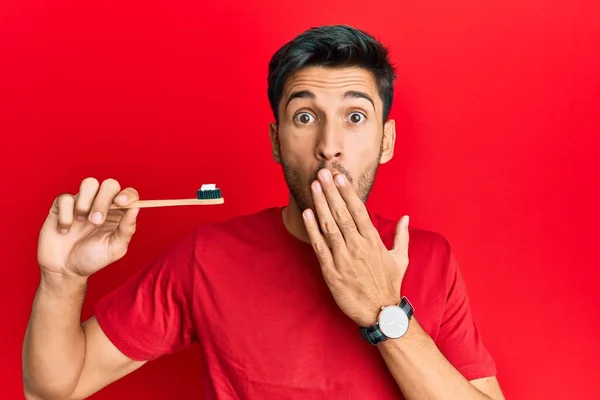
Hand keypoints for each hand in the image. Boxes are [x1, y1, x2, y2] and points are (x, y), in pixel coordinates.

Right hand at [37, 177, 139, 278]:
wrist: (64, 270)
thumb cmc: (93, 259)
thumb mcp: (115, 248)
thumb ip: (126, 229)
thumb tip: (136, 208)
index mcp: (119, 214)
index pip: (129, 194)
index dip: (128, 194)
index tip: (121, 202)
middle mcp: (102, 204)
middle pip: (110, 184)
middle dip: (103, 200)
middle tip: (96, 221)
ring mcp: (83, 202)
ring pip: (89, 183)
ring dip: (86, 202)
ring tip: (81, 222)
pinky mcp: (62, 206)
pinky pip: (65, 198)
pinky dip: (66, 215)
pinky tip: (64, 231)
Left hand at [302, 168, 409, 327]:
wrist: (380, 313)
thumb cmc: (389, 285)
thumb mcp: (401, 259)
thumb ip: (401, 236)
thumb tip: (406, 217)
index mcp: (374, 242)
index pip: (359, 211)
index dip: (348, 192)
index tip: (340, 177)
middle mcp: (358, 247)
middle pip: (342, 214)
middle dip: (331, 191)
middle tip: (322, 173)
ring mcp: (343, 259)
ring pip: (330, 226)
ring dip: (321, 204)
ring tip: (314, 186)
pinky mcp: (331, 271)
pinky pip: (320, 247)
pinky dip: (313, 230)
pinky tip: (307, 213)